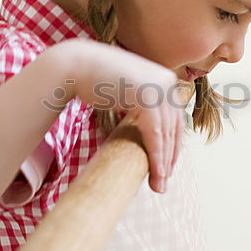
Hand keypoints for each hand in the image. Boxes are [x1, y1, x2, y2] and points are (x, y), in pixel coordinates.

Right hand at [62, 39, 188, 193]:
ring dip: (164, 163)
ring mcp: (158, 87)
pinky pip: (155, 134)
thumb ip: (142, 103)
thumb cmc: (96, 81)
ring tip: (159, 185)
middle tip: (163, 182)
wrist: (75, 66)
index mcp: (165, 79)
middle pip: (174, 128)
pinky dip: (156, 156)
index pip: (176, 119)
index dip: (172, 146)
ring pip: (166, 133)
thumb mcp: (128, 90)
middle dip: (170, 158)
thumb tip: (149, 127)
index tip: (167, 167)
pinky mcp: (146, 97)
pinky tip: (156, 173)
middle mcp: (166, 81)